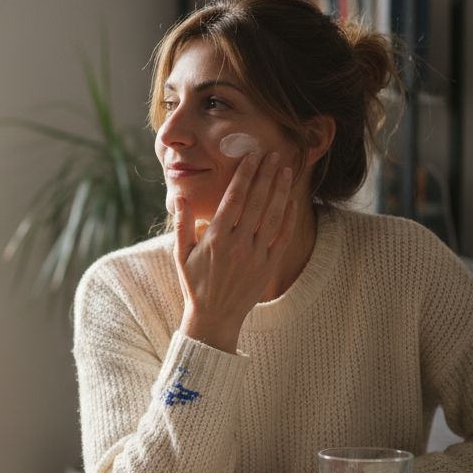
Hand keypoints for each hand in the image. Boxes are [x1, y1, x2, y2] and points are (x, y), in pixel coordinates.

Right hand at [174, 151, 297, 351]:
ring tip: (286, 170)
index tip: (252, 157)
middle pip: (256, 202)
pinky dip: (288, 217)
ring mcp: (256, 255)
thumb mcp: (181, 255)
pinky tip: (292, 200)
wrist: (214, 318)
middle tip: (274, 154)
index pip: (234, 199)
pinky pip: (282, 237)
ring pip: (272, 216)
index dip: (245, 175)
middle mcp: (238, 244)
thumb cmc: (194, 284)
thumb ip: (182, 224)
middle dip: (266, 175)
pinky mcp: (268, 266)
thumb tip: (181, 196)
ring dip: (280, 190)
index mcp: (216, 239)